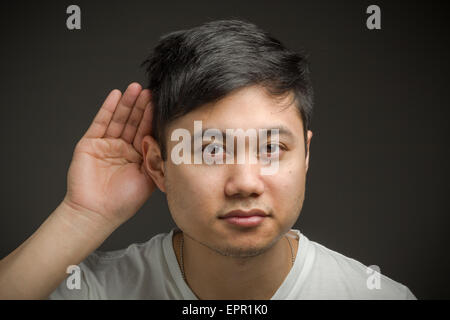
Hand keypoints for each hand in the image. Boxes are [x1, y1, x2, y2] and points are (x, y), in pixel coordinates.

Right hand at [63, 83, 155, 226]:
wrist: (97, 212)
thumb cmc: (124, 201)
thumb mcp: (149, 177)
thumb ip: (156, 157)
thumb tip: (166, 137)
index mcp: (138, 157)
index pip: (147, 132)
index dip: (153, 118)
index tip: (161, 102)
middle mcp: (123, 149)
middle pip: (134, 122)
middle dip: (141, 106)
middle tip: (150, 90)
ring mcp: (107, 145)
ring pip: (119, 119)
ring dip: (127, 103)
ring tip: (135, 88)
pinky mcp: (90, 143)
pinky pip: (100, 122)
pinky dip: (108, 108)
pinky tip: (116, 95)